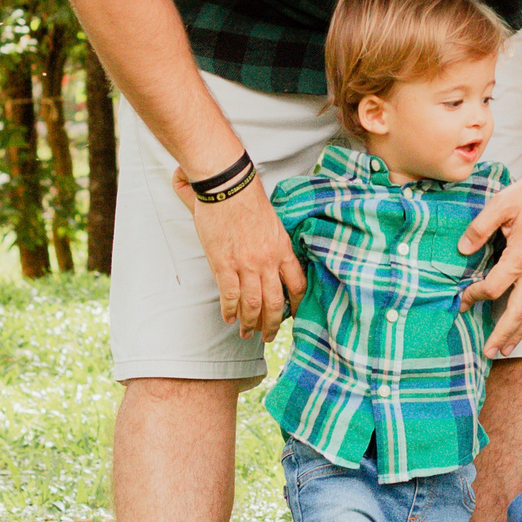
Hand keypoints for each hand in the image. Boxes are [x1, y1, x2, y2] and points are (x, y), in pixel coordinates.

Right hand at [174, 167, 303, 340]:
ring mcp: (246, 264)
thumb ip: (275, 242)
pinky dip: (230, 310)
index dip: (297, 304)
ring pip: (252, 304)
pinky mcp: (224, 264)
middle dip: (272, 324)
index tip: (294, 315)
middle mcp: (267, 260)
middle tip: (268, 336)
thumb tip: (275, 258)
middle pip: (275, 301)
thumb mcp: (273, 221)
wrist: (228, 186)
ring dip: (250, 323)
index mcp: (282, 248)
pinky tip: (229, 318)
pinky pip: (229, 296)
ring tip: (247, 333)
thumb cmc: (248, 198)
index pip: (297, 284)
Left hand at [459, 153, 521, 354]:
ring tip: (505, 350)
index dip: (475, 296)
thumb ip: (479, 227)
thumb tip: (462, 249)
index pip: (493, 288)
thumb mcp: (502, 203)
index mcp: (520, 256)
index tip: (462, 298)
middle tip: (487, 352)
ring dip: (518, 334)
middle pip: (516, 313)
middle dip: (501, 335)